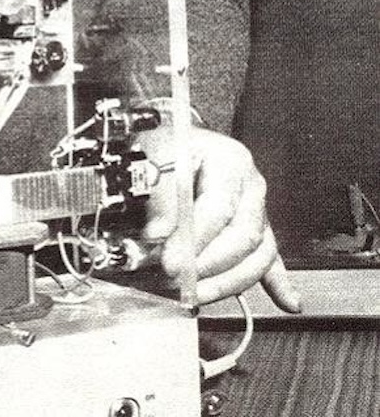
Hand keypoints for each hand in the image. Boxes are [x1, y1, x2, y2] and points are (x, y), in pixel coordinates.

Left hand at [142, 126, 300, 311]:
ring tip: (201, 295)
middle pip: (245, 235)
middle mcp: (251, 187)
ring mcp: (258, 210)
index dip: (195, 241)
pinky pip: (272, 259)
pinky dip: (279, 283)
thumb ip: (161, 198)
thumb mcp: (158, 158)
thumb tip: (159, 234)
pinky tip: (288, 302)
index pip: (219, 209)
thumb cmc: (170, 148)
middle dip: (212, 265)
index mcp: (231, 162)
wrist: (177, 144)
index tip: (172, 262)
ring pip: (258, 254)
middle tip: (182, 281)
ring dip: (229, 281)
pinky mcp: (257, 230)